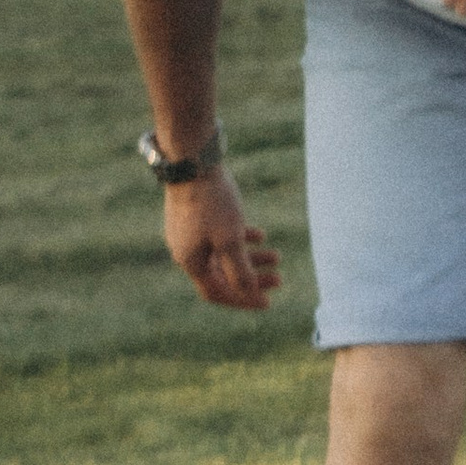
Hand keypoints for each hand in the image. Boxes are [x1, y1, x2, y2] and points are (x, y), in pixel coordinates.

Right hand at [164, 170, 280, 313]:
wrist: (193, 162)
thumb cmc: (212, 203)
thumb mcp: (230, 239)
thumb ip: (239, 269)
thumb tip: (248, 291)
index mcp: (190, 262)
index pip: (217, 293)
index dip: (243, 300)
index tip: (268, 302)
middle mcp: (186, 251)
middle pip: (222, 275)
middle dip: (252, 279)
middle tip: (279, 279)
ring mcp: (189, 233)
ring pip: (224, 255)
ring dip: (250, 258)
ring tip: (277, 256)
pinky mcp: (195, 216)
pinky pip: (220, 236)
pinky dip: (240, 239)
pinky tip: (261, 235)